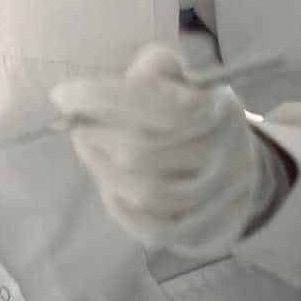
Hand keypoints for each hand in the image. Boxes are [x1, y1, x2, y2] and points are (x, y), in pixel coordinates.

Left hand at [49, 42, 280, 257]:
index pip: (153, 106)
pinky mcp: (202, 231)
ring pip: (143, 192)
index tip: (62, 94)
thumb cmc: (194, 111)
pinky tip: (106, 181)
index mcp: (216, 112)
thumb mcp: (182, 76)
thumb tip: (95, 92)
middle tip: (74, 124)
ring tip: (86, 146)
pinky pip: (149, 226)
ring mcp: (215, 200)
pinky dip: (117, 202)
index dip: (99, 99)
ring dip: (100, 167)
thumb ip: (151, 69)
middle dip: (95, 135)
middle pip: (141, 152)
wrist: (239, 165)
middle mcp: (223, 158)